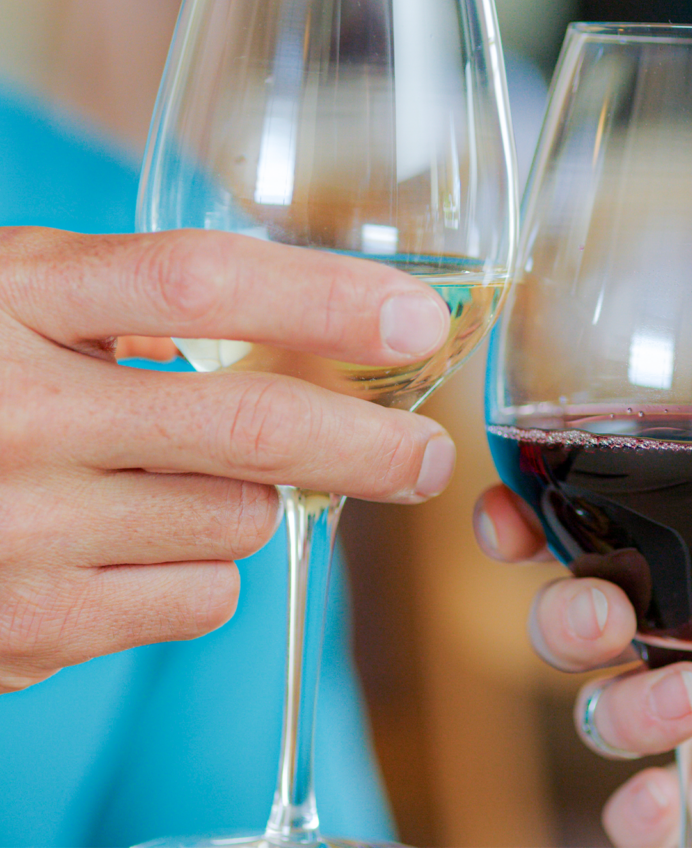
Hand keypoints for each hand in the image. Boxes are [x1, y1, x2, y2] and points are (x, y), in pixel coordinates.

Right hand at [0, 227, 455, 694]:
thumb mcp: (17, 301)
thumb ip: (134, 306)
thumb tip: (301, 332)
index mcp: (14, 298)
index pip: (199, 283)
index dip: (324, 297)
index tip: (416, 319)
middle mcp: (13, 412)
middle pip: (250, 425)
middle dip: (369, 443)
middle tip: (427, 455)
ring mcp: (15, 530)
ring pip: (239, 521)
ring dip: (249, 501)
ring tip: (172, 478)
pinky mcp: (26, 631)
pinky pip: (200, 598)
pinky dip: (200, 570)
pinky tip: (130, 542)